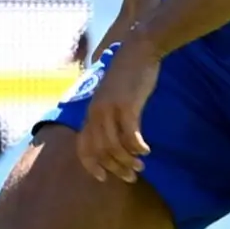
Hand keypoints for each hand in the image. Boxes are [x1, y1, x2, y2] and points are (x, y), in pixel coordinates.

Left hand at [77, 33, 161, 183]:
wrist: (138, 50)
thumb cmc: (128, 75)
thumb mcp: (112, 97)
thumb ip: (109, 115)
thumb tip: (115, 138)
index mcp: (90, 112)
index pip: (83, 146)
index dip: (91, 165)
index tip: (103, 178)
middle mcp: (96, 113)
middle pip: (100, 151)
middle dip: (115, 168)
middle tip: (131, 177)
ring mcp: (110, 109)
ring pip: (114, 147)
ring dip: (127, 161)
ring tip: (141, 166)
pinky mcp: (126, 105)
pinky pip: (130, 135)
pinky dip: (137, 147)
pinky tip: (146, 151)